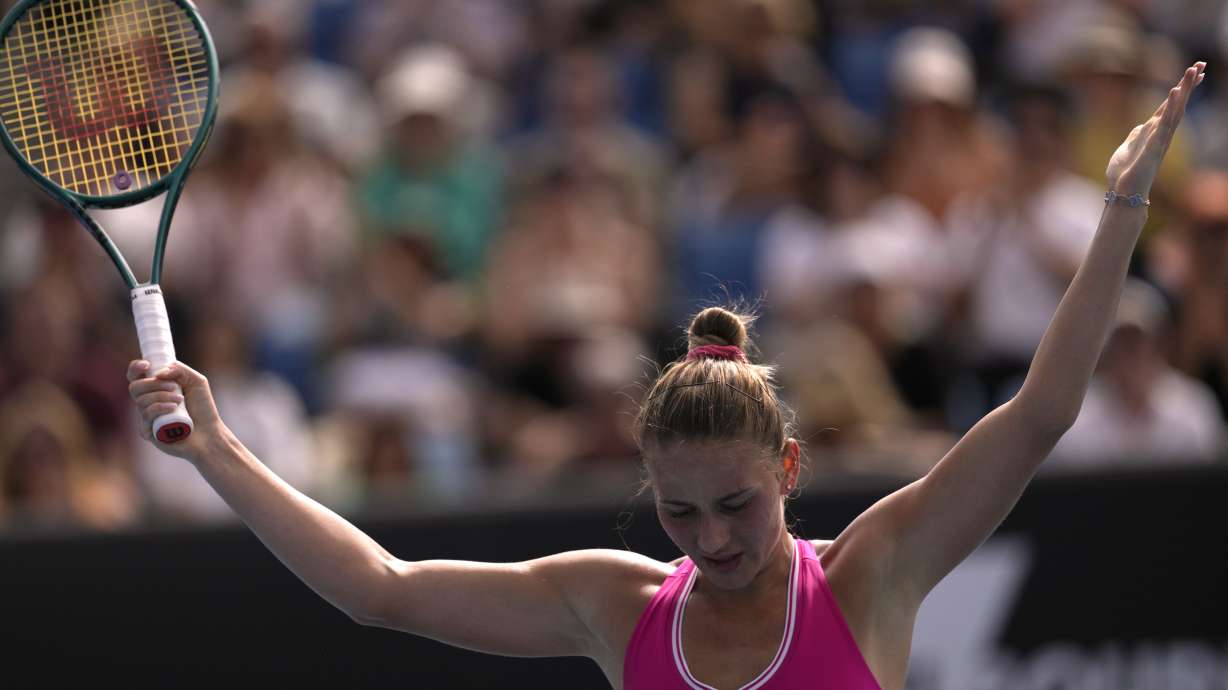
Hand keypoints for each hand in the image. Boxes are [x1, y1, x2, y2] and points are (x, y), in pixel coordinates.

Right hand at [127, 359, 225, 462]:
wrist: (210, 433)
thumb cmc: (203, 408)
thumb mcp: (196, 381)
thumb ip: (179, 369)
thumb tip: (158, 373)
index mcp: (154, 389)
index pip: (135, 376)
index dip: (135, 368)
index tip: (146, 365)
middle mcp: (147, 403)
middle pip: (135, 387)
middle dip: (154, 384)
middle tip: (174, 387)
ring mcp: (145, 418)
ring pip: (141, 401)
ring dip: (161, 396)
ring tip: (180, 399)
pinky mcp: (147, 432)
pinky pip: (146, 415)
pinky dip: (159, 408)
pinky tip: (173, 408)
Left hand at [1106, 62, 1204, 196]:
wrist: (1122, 192)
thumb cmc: (1125, 174)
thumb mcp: (1127, 148)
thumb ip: (1136, 136)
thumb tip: (1140, 126)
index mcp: (1154, 132)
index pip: (1170, 106)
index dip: (1181, 89)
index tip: (1194, 72)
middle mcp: (1162, 133)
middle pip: (1178, 104)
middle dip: (1189, 84)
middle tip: (1200, 65)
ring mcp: (1160, 139)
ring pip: (1175, 110)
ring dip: (1184, 90)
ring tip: (1193, 71)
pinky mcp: (1155, 146)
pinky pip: (1164, 123)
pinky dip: (1170, 107)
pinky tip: (1175, 92)